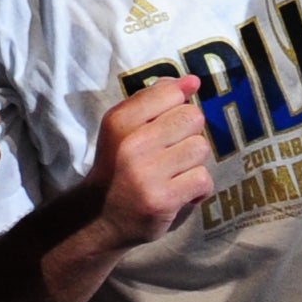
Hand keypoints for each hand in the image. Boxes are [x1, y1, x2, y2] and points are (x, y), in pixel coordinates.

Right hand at [88, 73, 214, 246]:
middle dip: (188, 134)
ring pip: (200, 148)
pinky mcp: (163, 200)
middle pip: (192, 117)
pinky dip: (197, 188)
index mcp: (120, 121)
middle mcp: (132, 145)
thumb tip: (192, 81)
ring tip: (174, 173)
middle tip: (169, 153)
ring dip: (193, 162)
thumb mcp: (124, 127)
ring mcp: (147, 174)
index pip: (171, 92)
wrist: (98, 220)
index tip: (163, 126)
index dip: (176, 107)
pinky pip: (203, 179)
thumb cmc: (118, 166)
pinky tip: (181, 192)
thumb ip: (155, 98)